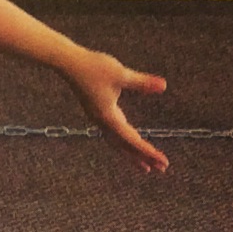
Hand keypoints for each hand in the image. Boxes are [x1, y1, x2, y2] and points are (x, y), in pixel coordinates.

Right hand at [65, 49, 168, 172]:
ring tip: (145, 166)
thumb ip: (142, 82)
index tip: (163, 162)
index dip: (148, 151)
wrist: (68, 62)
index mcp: (108, 117)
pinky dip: (123, 142)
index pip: (132, 140)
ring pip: (117, 142)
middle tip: (160, 168)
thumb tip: (164, 85)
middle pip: (125, 146)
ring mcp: (97, 117)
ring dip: (132, 153)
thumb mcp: (120, 74)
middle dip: (142, 157)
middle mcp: (102, 121)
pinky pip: (112, 134)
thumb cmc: (93, 67)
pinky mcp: (95, 111)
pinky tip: (129, 138)